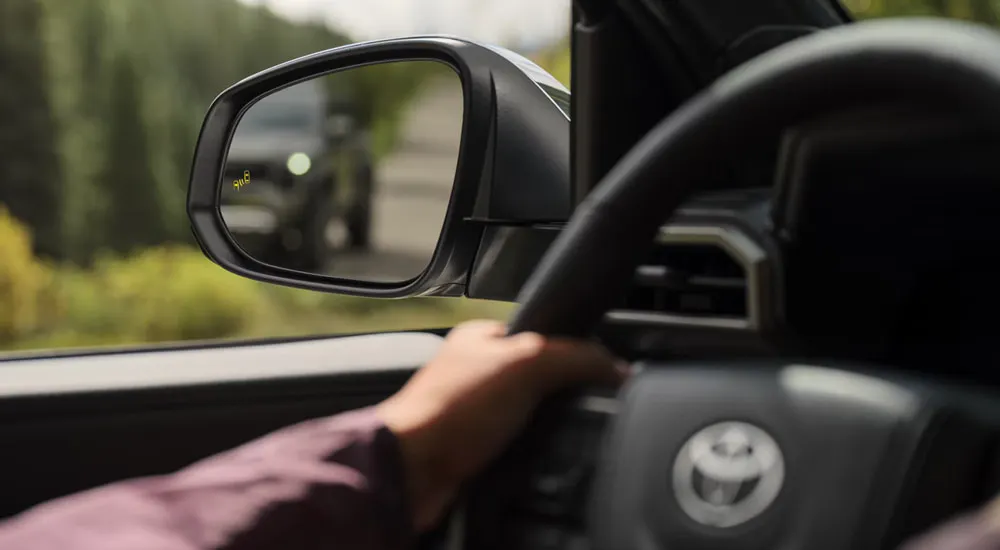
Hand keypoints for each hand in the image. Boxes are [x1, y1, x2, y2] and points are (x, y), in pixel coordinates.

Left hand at [376, 320, 626, 530]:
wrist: (411, 470)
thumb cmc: (448, 410)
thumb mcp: (526, 365)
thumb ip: (575, 357)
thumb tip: (617, 366)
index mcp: (483, 336)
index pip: (544, 331)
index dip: (574, 347)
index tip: (600, 367)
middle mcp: (477, 371)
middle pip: (541, 377)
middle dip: (560, 393)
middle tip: (574, 405)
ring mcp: (475, 412)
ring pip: (531, 415)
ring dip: (544, 427)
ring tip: (549, 433)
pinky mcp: (476, 449)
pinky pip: (518, 447)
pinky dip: (530, 452)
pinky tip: (533, 455)